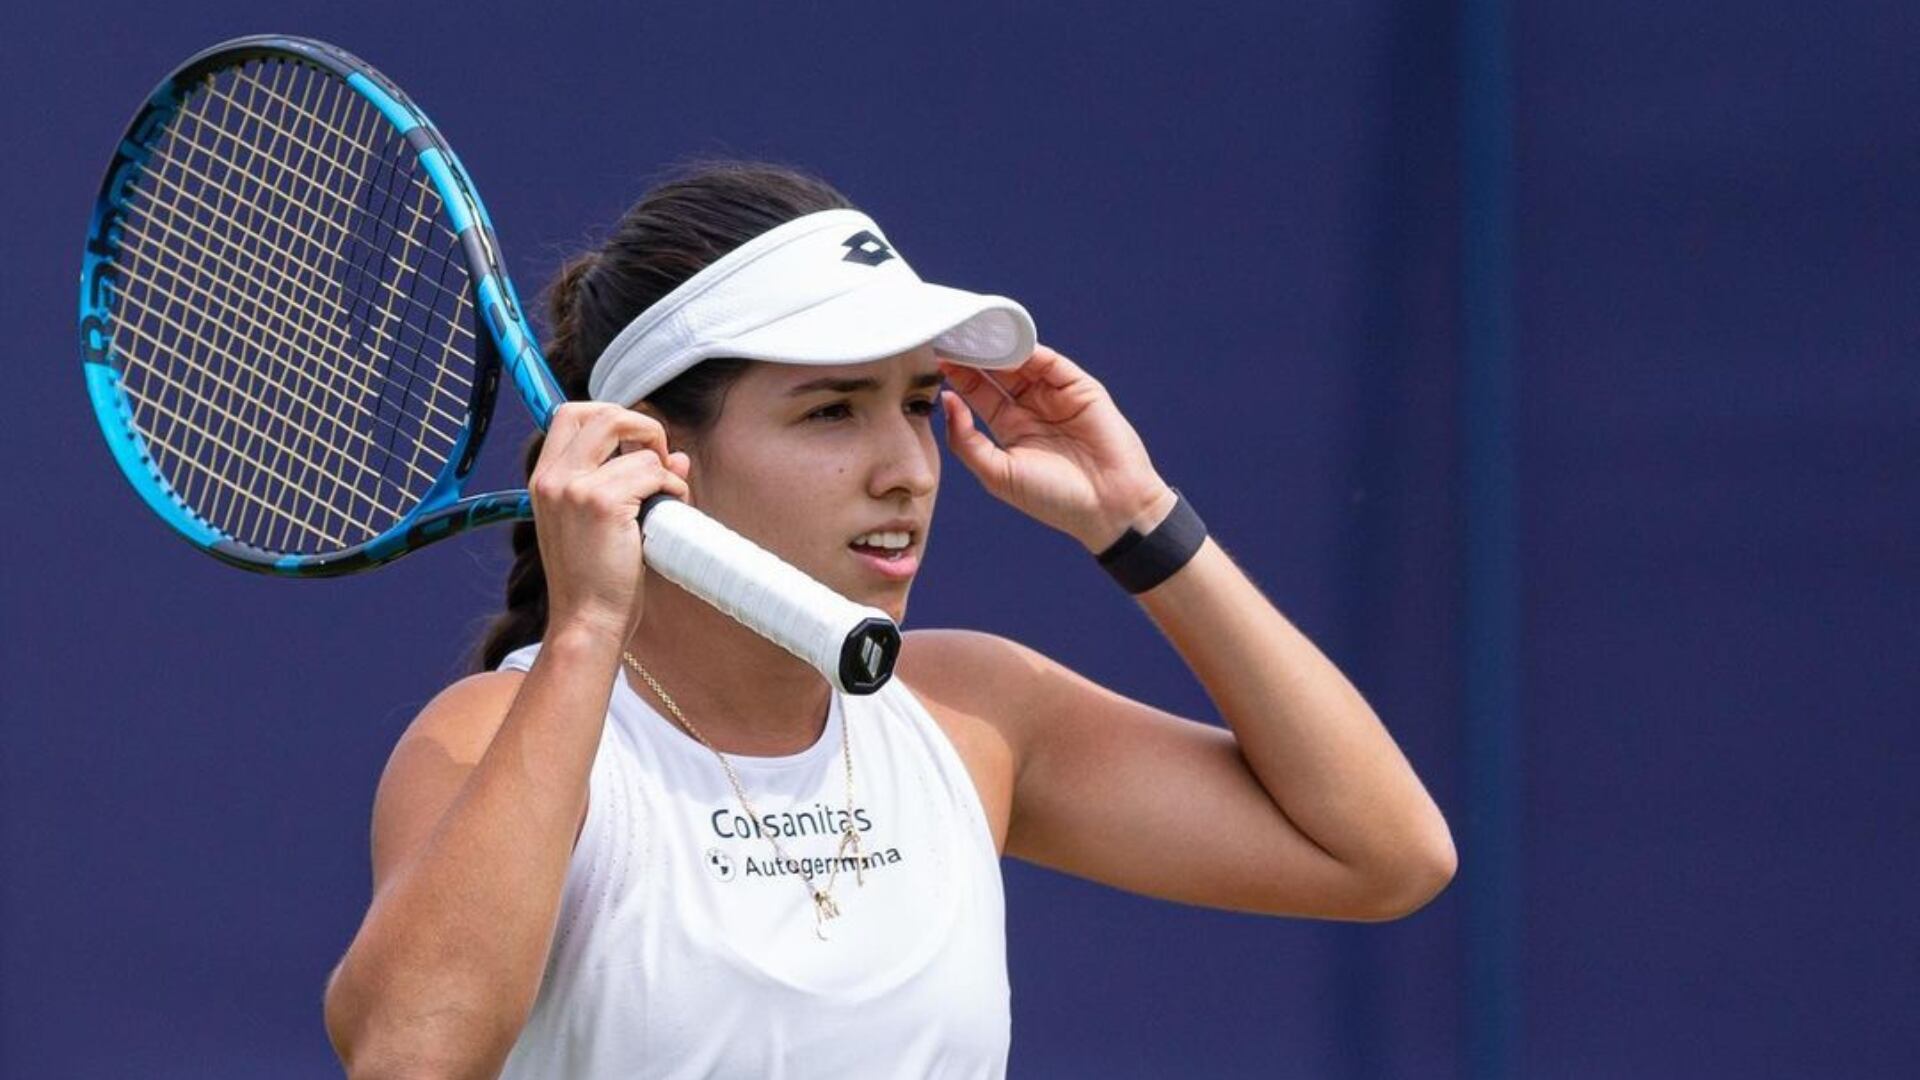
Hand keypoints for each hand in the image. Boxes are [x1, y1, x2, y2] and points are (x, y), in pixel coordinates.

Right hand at [528, 403, 692, 645]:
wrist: (586, 622)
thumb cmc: (595, 580)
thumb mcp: (603, 522)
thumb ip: (631, 482)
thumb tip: (676, 456)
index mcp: (543, 480)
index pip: (570, 414)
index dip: (610, 417)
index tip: (635, 445)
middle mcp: (553, 478)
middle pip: (601, 412)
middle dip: (640, 424)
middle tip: (658, 458)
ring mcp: (574, 488)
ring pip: (633, 442)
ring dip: (661, 464)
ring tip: (666, 496)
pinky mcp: (602, 503)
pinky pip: (653, 472)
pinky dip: (672, 488)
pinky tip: (670, 512)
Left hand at [940, 344, 1173, 552]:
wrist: (1108, 507)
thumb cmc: (1053, 499)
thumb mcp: (997, 474)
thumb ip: (967, 440)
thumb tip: (947, 400)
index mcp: (1009, 428)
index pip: (976, 392)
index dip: (957, 374)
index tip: (935, 356)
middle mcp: (1031, 407)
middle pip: (996, 371)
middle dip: (974, 354)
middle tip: (950, 334)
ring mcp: (1056, 396)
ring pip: (1021, 362)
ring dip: (998, 348)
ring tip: (974, 334)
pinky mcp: (1080, 388)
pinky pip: (1052, 363)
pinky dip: (1030, 351)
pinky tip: (1008, 344)